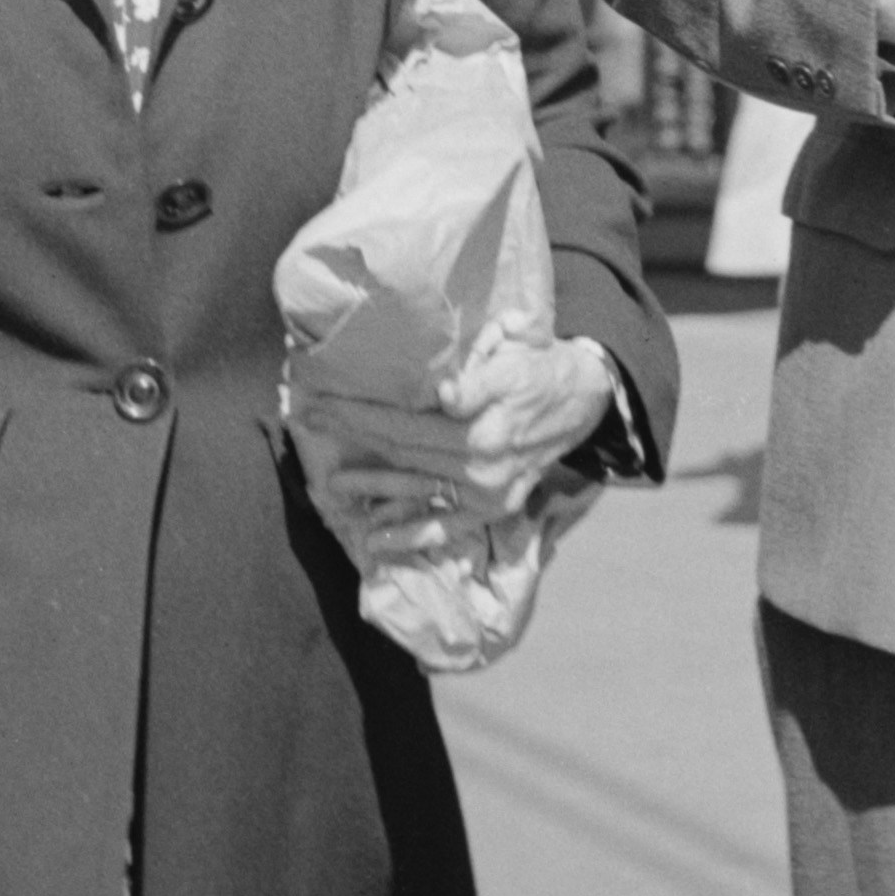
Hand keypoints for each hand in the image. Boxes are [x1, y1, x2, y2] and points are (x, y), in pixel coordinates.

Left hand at [295, 329, 618, 552]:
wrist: (584, 399)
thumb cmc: (540, 366)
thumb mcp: (518, 355)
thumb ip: (481, 377)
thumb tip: (446, 396)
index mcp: (485, 422)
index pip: (405, 419)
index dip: (359, 412)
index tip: (321, 402)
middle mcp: (482, 462)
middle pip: (403, 449)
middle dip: (352, 435)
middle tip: (310, 422)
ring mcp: (485, 491)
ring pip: (416, 488)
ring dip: (371, 488)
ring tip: (332, 486)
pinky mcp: (491, 509)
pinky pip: (444, 527)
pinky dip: (409, 535)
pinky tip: (374, 539)